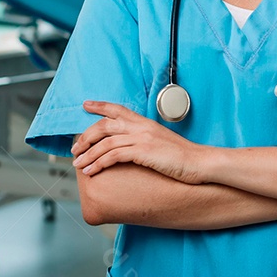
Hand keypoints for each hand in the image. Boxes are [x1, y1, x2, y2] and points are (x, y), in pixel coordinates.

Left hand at [73, 101, 207, 183]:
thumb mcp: (162, 143)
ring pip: (105, 142)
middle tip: (75, 149)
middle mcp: (141, 127)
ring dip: (88, 154)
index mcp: (146, 122)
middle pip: (105, 125)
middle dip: (86, 136)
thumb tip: (133, 148)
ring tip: (78, 165)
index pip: (118, 108)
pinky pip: (113, 155)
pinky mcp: (143, 151)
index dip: (100, 105)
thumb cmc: (184, 157)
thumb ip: (146, 140)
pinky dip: (98, 163)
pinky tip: (91, 172)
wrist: (201, 163)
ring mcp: (142, 138)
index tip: (85, 105)